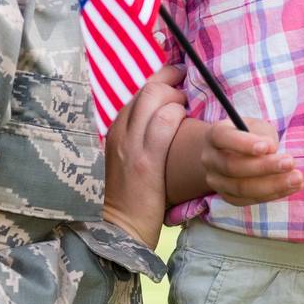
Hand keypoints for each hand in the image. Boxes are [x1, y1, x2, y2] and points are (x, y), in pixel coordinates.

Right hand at [101, 65, 186, 249]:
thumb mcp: (126, 159)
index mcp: (115, 130)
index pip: (138, 90)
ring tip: (187, 107)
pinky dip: (178, 115)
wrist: (117, 228)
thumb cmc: (129, 195)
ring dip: (178, 97)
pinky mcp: (145, 160)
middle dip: (171, 80)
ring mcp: (130, 145)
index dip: (160, 77)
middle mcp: (119, 132)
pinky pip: (164, 123)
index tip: (176, 75)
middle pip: (147, 88)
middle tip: (187, 85)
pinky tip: (187, 121)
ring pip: (155, 99)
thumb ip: (138, 136)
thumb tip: (164, 117)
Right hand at [203, 118, 302, 206]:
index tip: (269, 147)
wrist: (229, 153)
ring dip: (272, 185)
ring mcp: (216, 180)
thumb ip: (263, 136)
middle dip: (264, 167)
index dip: (245, 143)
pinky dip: (271, 194)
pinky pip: (248, 200)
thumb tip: (271, 151)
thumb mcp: (256, 127)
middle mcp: (210, 159)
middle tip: (290, 163)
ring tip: (297, 179)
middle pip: (232, 167)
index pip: (223, 137)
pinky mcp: (227, 196)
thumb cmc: (248, 135)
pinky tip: (290, 187)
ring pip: (240, 188)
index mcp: (214, 135)